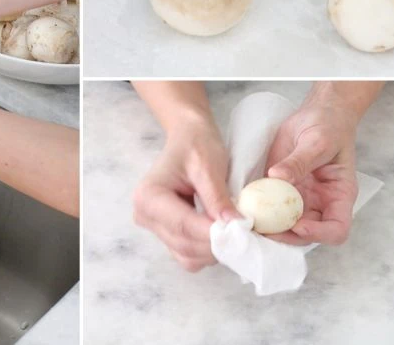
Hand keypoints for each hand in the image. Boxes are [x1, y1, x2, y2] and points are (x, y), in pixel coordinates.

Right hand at [133, 121, 239, 271]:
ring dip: (215, 250)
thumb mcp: (208, 166)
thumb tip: (235, 226)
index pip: (183, 225)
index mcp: (148, 196)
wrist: (188, 138)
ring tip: (237, 233)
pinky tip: (223, 234)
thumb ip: (218, 198)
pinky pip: (188, 255)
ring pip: (187, 256)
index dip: (214, 233)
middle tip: (248, 235)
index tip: (243, 234)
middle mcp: (144, 215)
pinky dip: (208, 251)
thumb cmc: (196, 145)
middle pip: (184, 244)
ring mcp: (154, 227)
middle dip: (218, 244)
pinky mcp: (166, 234)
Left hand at [264, 93, 359, 245]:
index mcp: (339, 195)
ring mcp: (300, 199)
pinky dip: (259, 212)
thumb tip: (278, 177)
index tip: (297, 225)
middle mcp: (320, 203)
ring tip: (249, 221)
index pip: (337, 228)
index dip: (319, 233)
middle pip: (307, 234)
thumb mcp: (317, 141)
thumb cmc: (328, 126)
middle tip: (262, 228)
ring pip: (286, 226)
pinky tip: (243, 209)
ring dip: (269, 228)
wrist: (317, 113)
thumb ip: (299, 161)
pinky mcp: (281, 191)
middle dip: (286, 236)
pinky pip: (270, 208)